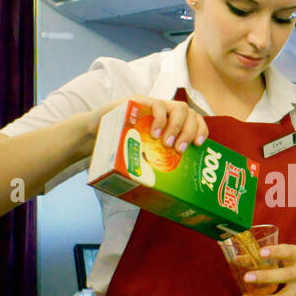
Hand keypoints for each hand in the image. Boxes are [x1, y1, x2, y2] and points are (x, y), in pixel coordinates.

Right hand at [73, 96, 208, 159]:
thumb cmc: (120, 146)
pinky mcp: (140, 101)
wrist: (94, 132)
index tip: (199, 144)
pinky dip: (160, 120)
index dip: (201, 129)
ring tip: (167, 144)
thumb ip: (155, 162)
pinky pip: (158, 105)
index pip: (195, 119)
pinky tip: (154, 134)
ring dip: (178, 127)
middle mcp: (165, 112)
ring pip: (180, 107)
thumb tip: (169, 194)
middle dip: (190, 132)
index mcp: (170, 122)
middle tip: (180, 149)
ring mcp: (154, 105)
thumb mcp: (142, 153)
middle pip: (191, 114)